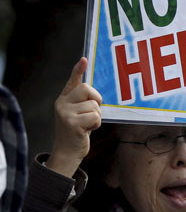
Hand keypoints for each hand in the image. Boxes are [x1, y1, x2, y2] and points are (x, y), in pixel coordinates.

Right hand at [47, 57, 102, 176]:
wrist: (67, 152)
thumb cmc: (76, 132)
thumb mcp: (77, 114)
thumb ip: (82, 102)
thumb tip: (94, 93)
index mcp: (64, 99)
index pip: (72, 81)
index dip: (78, 70)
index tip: (84, 59)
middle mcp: (61, 103)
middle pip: (88, 89)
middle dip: (97, 101)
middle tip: (93, 113)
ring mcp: (65, 113)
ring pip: (94, 106)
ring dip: (97, 116)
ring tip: (87, 125)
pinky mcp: (72, 123)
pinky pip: (95, 117)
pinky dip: (96, 124)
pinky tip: (87, 130)